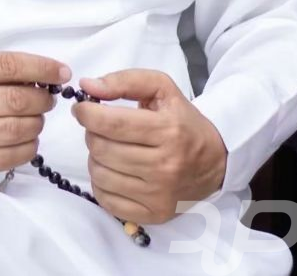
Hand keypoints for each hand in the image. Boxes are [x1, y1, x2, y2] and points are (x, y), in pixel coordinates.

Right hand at [0, 52, 69, 173]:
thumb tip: (40, 76)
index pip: (5, 65)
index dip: (40, 67)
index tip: (60, 71)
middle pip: (14, 99)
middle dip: (42, 99)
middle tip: (48, 98)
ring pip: (15, 129)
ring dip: (37, 123)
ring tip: (36, 118)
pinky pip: (7, 157)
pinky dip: (27, 148)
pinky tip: (27, 139)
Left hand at [72, 69, 226, 224]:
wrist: (215, 160)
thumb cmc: (182, 120)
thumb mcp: (161, 88)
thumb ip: (124, 81)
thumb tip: (87, 86)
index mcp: (168, 131)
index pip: (113, 124)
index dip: (87, 114)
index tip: (81, 108)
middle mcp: (165, 166)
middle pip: (103, 149)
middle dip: (92, 134)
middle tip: (99, 128)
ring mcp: (159, 195)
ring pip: (101, 175)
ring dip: (95, 157)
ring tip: (108, 148)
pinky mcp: (154, 214)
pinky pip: (107, 201)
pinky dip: (100, 183)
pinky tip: (112, 170)